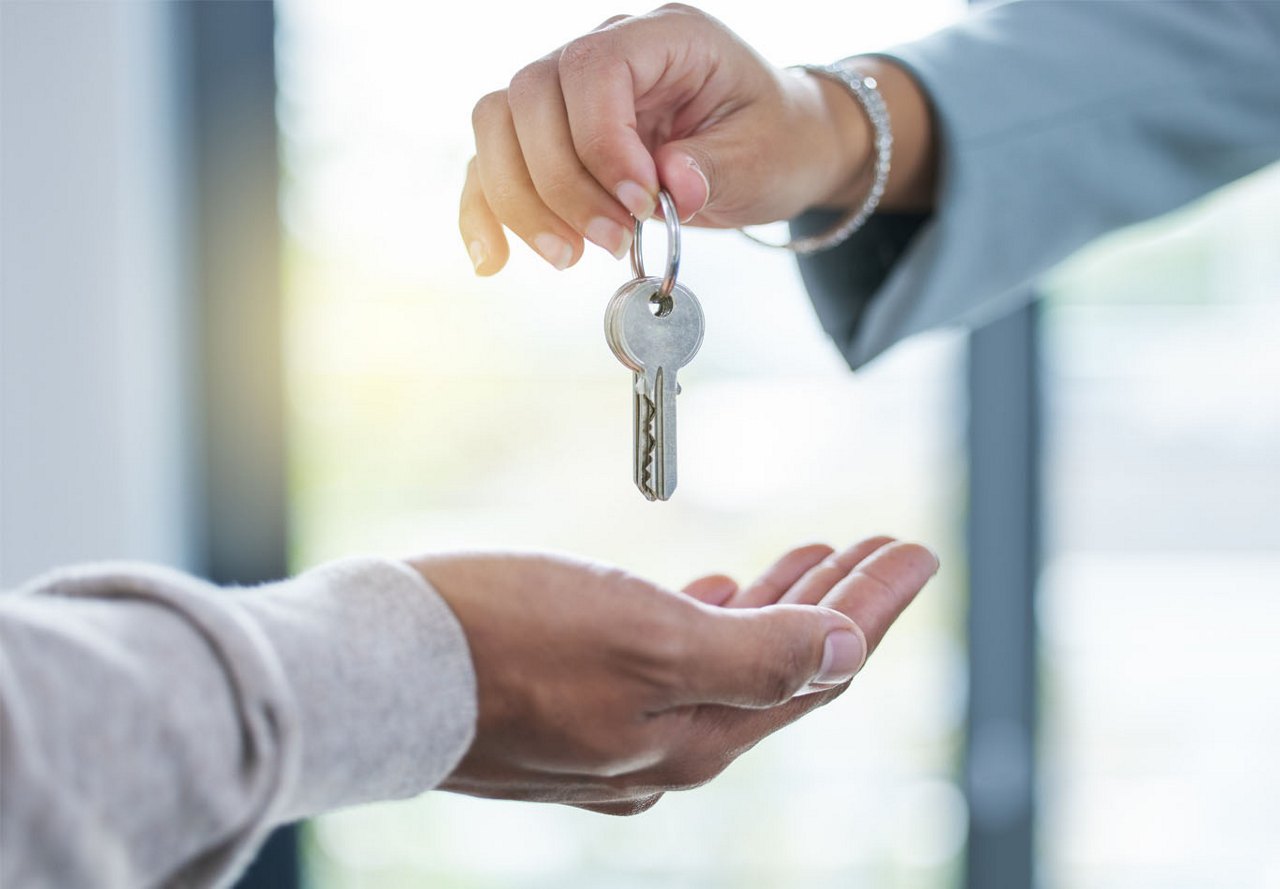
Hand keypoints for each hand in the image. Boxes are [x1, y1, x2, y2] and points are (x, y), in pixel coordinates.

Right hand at [410, 538, 936, 813]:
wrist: (378, 670)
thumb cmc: (506, 640)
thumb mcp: (646, 641)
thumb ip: (756, 656)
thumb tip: (847, 652)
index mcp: (696, 736)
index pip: (817, 669)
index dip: (872, 608)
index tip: (916, 549)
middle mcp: (664, 747)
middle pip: (781, 667)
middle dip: (837, 602)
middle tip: (880, 547)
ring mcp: (616, 732)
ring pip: (728, 662)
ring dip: (777, 606)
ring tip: (811, 557)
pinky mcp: (571, 707)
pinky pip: (671, 662)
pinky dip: (709, 620)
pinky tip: (715, 589)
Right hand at [460, 4, 935, 273]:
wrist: (773, 147)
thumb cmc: (773, 139)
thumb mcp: (765, 155)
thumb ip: (718, 167)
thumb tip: (670, 186)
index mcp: (664, 36)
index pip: (593, 67)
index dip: (601, 141)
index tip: (640, 204)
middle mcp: (605, 51)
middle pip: (530, 96)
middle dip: (562, 182)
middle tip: (613, 241)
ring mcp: (569, 94)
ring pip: (498, 127)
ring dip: (522, 201)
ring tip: (571, 255)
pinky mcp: (550, 140)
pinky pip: (493, 165)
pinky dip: (486, 212)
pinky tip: (494, 261)